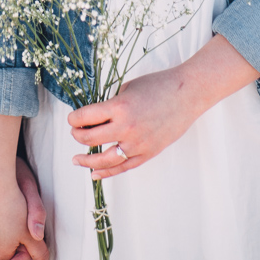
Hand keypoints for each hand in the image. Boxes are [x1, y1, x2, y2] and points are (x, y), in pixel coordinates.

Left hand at [69, 36, 259, 179]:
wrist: (187, 94)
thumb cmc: (158, 85)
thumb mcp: (128, 88)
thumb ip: (111, 104)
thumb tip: (94, 117)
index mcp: (119, 107)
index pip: (86, 117)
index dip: (74, 119)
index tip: (72, 119)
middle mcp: (126, 128)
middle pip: (91, 138)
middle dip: (78, 136)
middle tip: (74, 132)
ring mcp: (137, 144)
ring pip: (104, 159)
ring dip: (87, 160)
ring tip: (76, 159)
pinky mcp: (148, 153)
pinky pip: (123, 167)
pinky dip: (107, 172)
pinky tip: (94, 173)